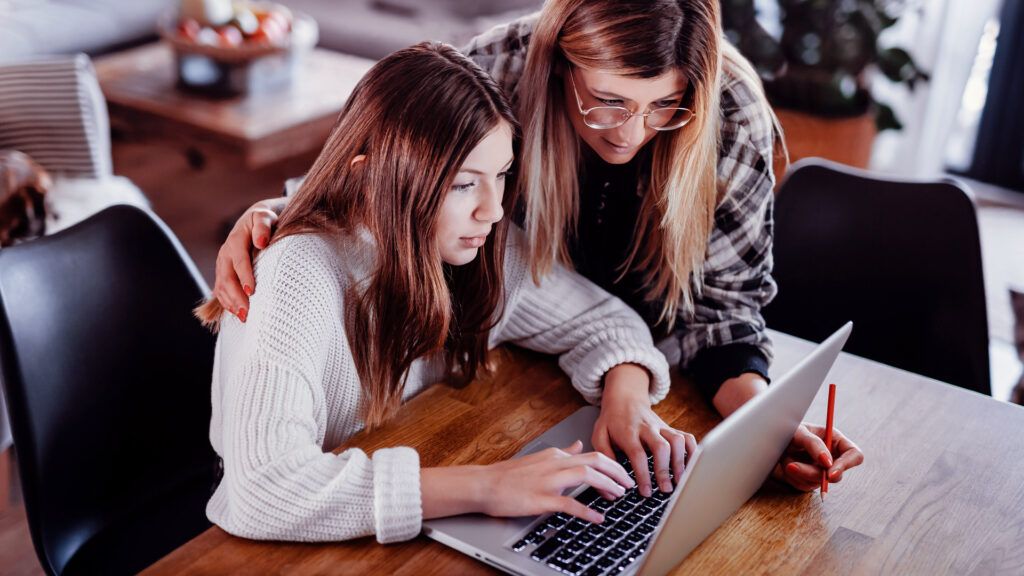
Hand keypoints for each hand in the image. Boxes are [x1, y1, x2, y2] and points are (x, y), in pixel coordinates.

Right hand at [213, 197, 285, 318]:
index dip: (244, 276)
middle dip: (236, 296)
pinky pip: (220, 290)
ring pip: (221, 286)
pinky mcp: (223, 273)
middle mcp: (225, 253)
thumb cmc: (265, 221)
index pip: (239, 260)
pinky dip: (227, 303)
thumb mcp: (265, 217)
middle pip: (227, 277)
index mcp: (236, 239)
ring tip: (244, 317)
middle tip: (247, 312)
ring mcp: (222, 264)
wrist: (254, 222)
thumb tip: (261, 242)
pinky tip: (237, 313)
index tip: (252, 292)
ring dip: (231, 303)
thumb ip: (263, 226)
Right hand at [478, 440, 633, 523]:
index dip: (611, 466)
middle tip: (629, 484)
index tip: (622, 477)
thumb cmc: (508, 476)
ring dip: (607, 485)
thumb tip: (578, 444)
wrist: (484, 484)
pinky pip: (569, 503)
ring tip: (618, 496)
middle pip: (595, 461)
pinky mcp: (541, 499)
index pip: (591, 455)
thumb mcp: (540, 458)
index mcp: (556, 455)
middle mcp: (555, 463)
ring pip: (586, 476)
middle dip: (617, 471)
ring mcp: (548, 480)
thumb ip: (562, 452)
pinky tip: (597, 518)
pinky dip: (587, 511)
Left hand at [592, 364, 695, 497]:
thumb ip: (604, 455)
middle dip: (664, 469)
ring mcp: (661, 427)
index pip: (638, 454)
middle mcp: (647, 428)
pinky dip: (692, 452)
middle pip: (661, 447)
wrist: (625, 398)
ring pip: (677, 441)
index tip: (646, 491)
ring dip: (680, 462)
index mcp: (628, 432)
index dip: (643, 474)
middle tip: (666, 489)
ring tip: (679, 482)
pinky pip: (687, 437)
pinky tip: (690, 467)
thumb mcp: (599, 435)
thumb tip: (612, 480)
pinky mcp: (670, 428)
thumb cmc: (611, 421)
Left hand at [771, 423, 863, 491]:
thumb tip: (827, 462)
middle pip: (835, 474)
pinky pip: (804, 487)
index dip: (846, 465)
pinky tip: (785, 466)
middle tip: (791, 466)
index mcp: (834, 440)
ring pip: (818, 483)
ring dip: (798, 473)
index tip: (830, 472)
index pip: (854, 455)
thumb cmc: (785, 430)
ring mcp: (819, 471)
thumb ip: (814, 444)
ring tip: (784, 460)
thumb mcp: (799, 432)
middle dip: (812, 472)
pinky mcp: (807, 480)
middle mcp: (830, 457)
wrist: (766, 440)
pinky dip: (792, 478)